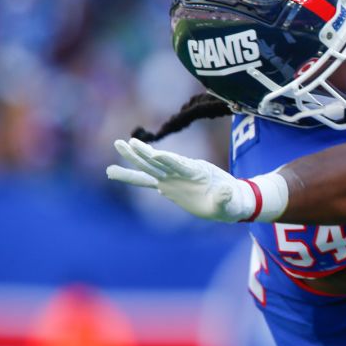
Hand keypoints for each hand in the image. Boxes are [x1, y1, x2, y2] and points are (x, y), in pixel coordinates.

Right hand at [106, 138, 255, 221]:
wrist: (231, 200)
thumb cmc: (231, 202)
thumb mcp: (230, 202)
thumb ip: (225, 197)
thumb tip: (225, 191)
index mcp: (197, 172)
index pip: (180, 164)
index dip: (168, 160)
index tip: (155, 154)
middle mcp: (182, 172)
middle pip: (159, 161)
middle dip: (142, 153)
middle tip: (122, 143)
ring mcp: (173, 178)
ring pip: (150, 167)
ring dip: (133, 157)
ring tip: (117, 144)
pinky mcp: (168, 185)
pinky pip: (146, 181)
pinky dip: (131, 177)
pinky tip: (114, 172)